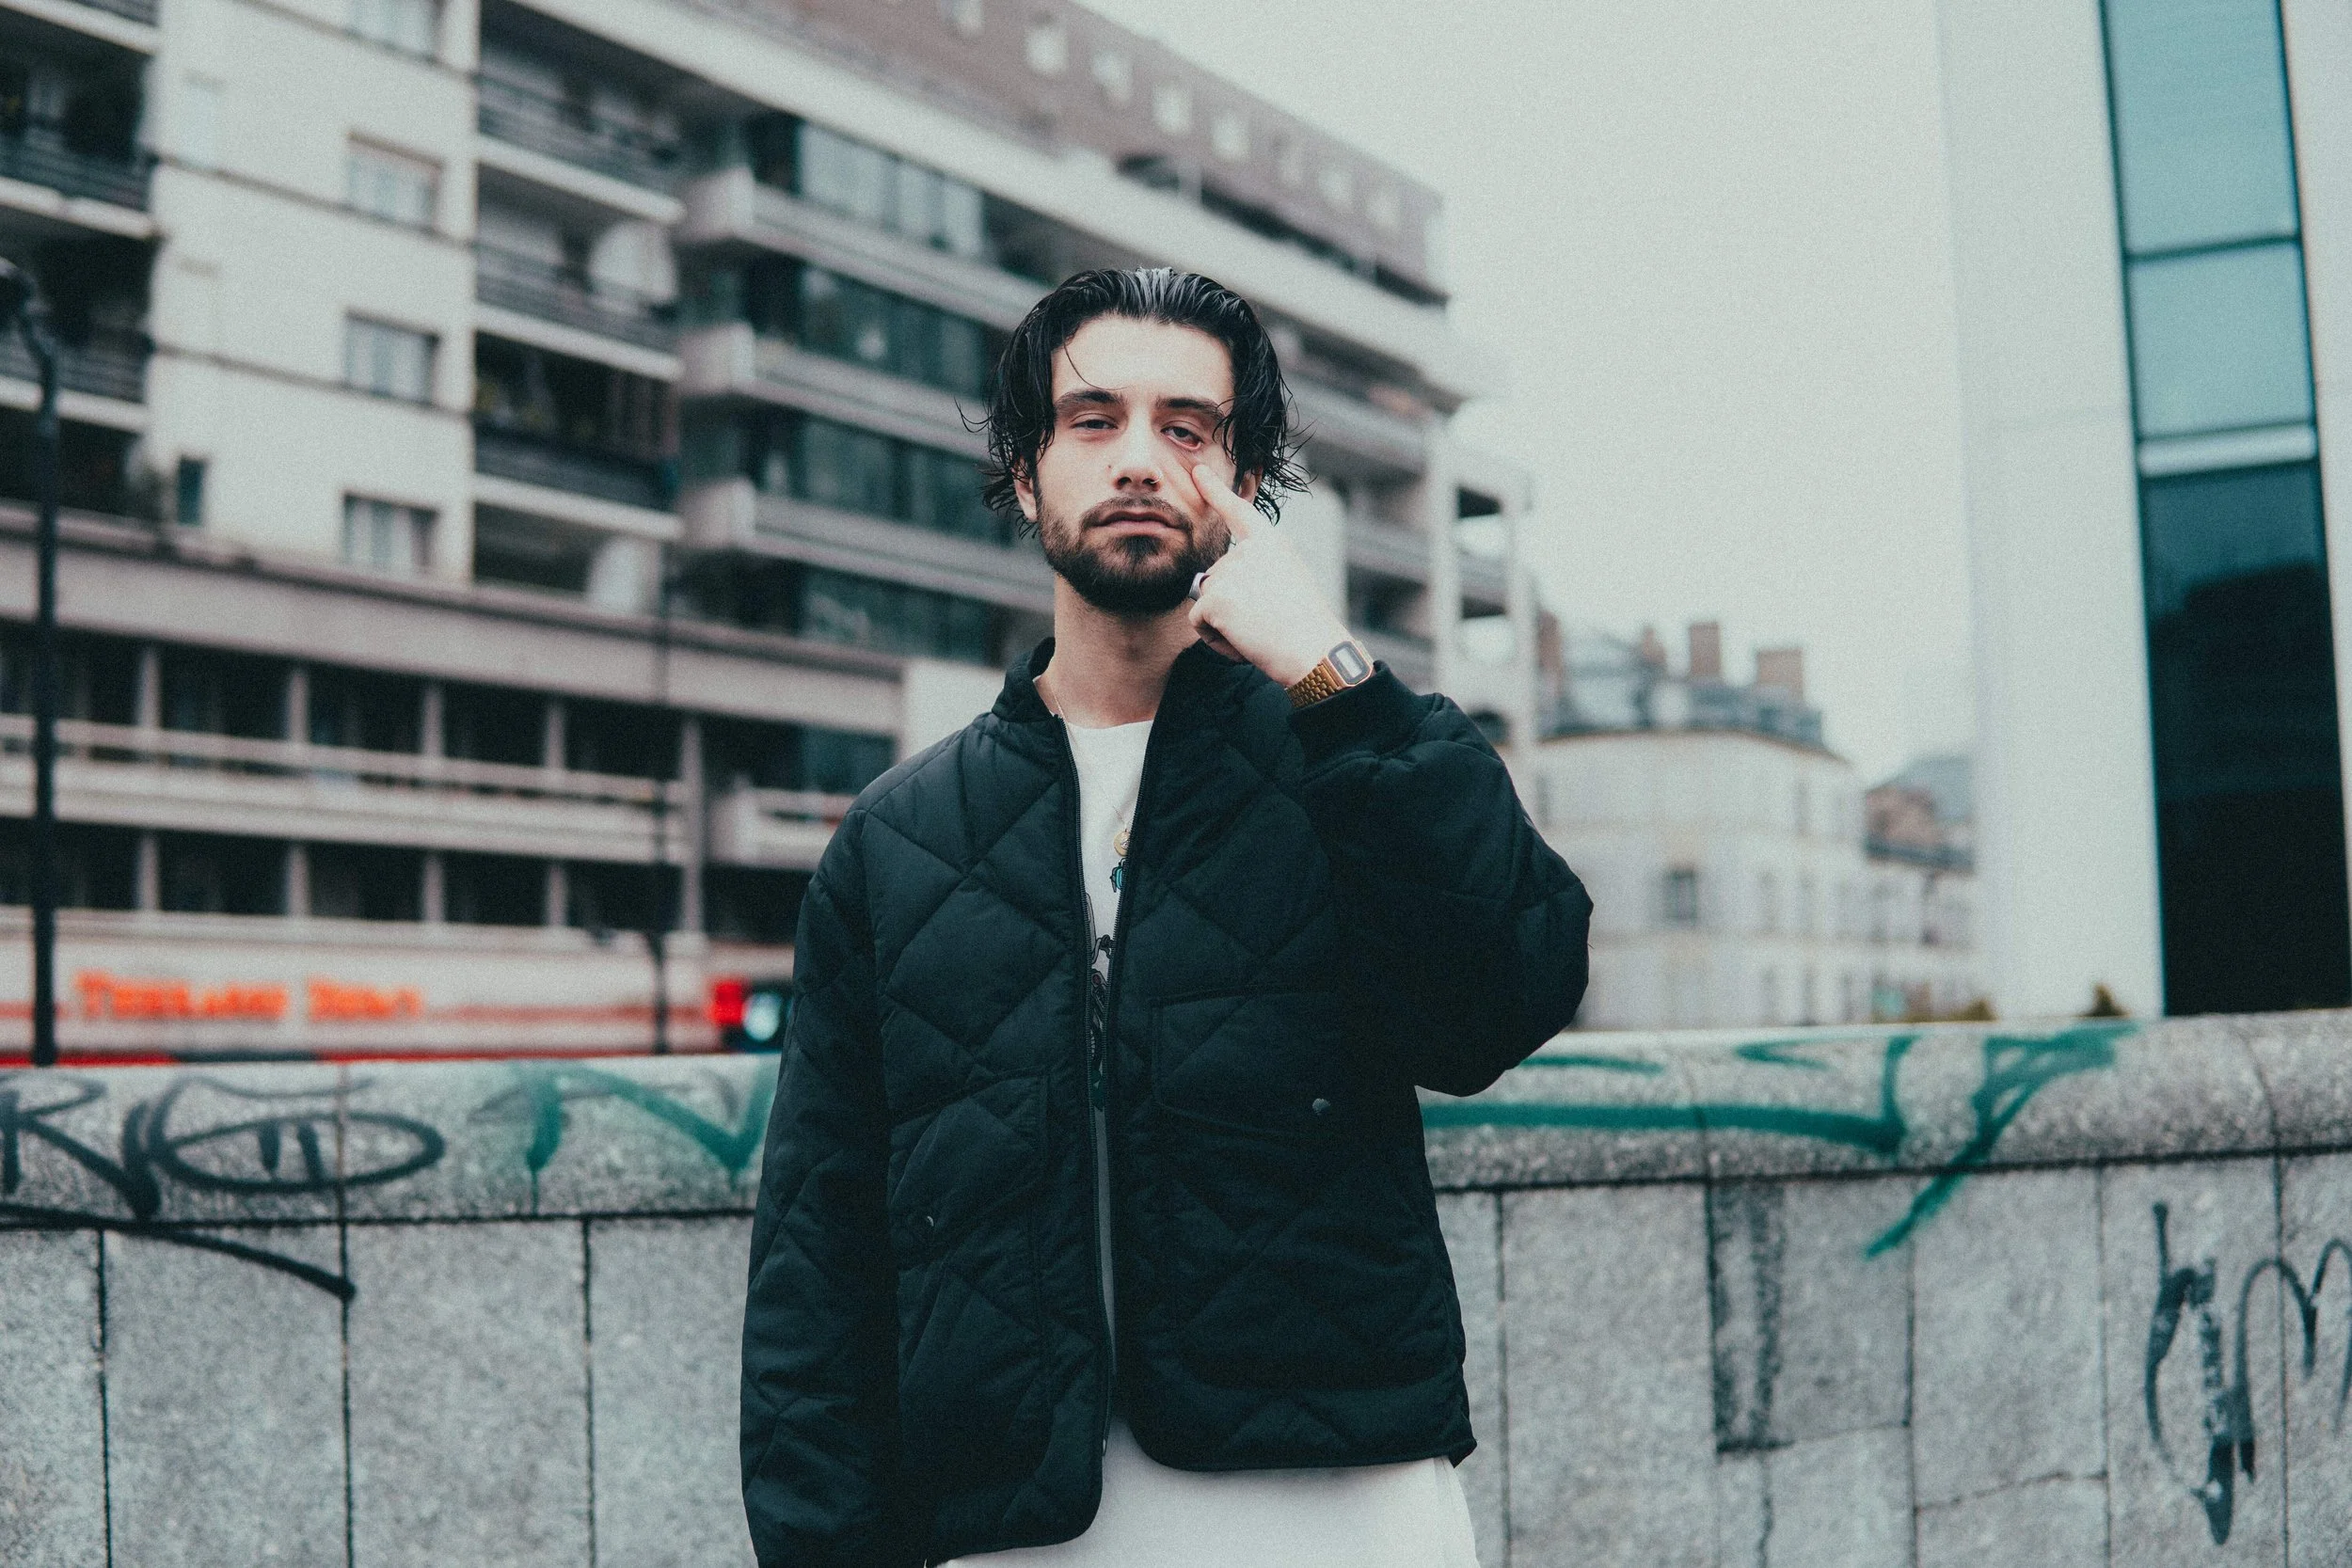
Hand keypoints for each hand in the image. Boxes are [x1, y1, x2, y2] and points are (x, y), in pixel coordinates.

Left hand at [1185, 465, 1354, 686]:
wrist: (1313, 651)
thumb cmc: (1305, 628)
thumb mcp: (1286, 583)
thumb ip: (1252, 574)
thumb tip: (1207, 583)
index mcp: (1271, 543)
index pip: (1238, 513)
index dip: (1214, 492)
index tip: (1197, 472)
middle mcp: (1248, 550)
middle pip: (1215, 577)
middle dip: (1230, 605)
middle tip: (1265, 622)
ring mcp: (1230, 572)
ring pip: (1205, 600)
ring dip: (1224, 624)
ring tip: (1259, 633)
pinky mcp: (1215, 598)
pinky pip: (1198, 622)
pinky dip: (1216, 640)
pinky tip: (1245, 643)